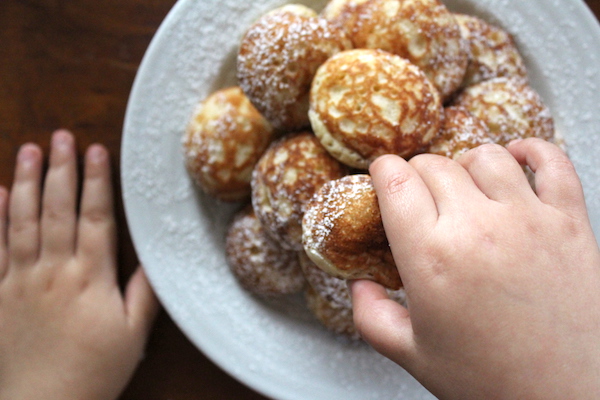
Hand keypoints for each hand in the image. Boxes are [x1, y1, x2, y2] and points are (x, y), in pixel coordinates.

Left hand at [0, 130, 159, 399]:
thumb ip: (143, 293)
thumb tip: (154, 257)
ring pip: (23, 221)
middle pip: (58, 210)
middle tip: (63, 135)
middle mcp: (53, 270)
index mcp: (90, 278)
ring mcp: (20, 279)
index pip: (95, 218)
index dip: (97, 182)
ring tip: (31, 149)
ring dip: (28, 182)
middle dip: (62, 169)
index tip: (98, 151)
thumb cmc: (93, 371)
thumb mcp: (132, 335)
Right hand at [351, 138, 599, 398]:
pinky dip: (532, 151)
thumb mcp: (413, 355)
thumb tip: (359, 285)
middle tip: (419, 193)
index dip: (383, 171)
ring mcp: (528, 219)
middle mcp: (478, 228)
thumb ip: (371, 317)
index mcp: (431, 258)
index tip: (383, 176)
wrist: (570, 398)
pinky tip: (517, 160)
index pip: (396, 181)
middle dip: (418, 172)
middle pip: (435, 165)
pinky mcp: (570, 221)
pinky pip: (551, 161)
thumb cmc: (493, 381)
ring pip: (486, 156)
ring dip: (466, 163)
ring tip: (464, 185)